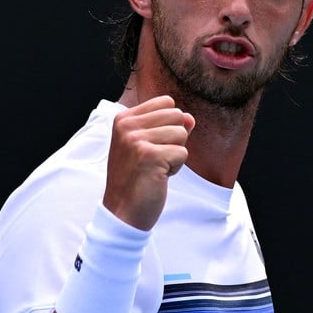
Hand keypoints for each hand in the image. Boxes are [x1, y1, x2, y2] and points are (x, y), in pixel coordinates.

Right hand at [103, 95, 195, 230]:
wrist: (123, 211)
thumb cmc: (136, 178)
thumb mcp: (148, 146)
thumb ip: (169, 127)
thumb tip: (190, 118)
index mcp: (124, 119)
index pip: (166, 102)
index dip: (169, 125)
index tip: (152, 146)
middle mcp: (127, 126)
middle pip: (177, 115)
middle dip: (175, 140)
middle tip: (155, 159)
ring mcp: (136, 140)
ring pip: (182, 134)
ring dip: (175, 155)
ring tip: (155, 168)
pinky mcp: (150, 156)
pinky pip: (183, 153)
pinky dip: (175, 168)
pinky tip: (158, 177)